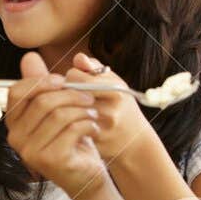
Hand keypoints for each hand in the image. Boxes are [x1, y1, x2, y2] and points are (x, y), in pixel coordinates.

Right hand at [2, 52, 106, 196]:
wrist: (86, 177)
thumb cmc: (71, 141)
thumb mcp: (57, 110)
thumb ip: (43, 86)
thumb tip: (29, 56)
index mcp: (13, 124)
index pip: (17, 92)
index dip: (41, 81)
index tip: (63, 80)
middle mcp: (16, 139)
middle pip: (42, 101)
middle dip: (70, 94)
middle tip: (89, 97)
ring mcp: (30, 152)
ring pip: (59, 114)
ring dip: (82, 109)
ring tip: (93, 113)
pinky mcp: (50, 160)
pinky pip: (71, 129)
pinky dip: (88, 124)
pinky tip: (93, 128)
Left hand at [66, 53, 157, 168]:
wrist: (135, 142)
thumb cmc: (121, 106)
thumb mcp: (114, 83)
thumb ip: (95, 68)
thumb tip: (78, 58)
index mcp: (114, 90)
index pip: (74, 76)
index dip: (71, 77)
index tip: (75, 82)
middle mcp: (109, 108)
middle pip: (68, 93)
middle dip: (66, 92)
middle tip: (70, 95)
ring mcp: (101, 126)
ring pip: (67, 110)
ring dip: (65, 108)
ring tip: (71, 108)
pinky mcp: (94, 141)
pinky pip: (70, 127)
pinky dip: (68, 124)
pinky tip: (72, 123)